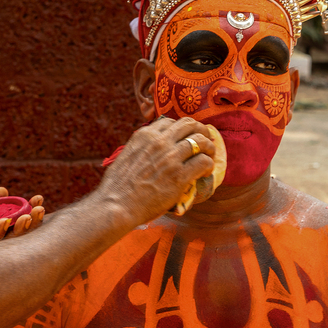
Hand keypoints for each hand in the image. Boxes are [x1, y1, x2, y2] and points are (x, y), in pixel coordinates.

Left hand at [0, 189, 45, 251]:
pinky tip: (5, 221)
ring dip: (19, 228)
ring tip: (29, 215)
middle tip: (41, 208)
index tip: (39, 199)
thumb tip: (5, 191)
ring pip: (6, 239)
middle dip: (30, 220)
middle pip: (15, 231)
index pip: (14, 218)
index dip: (28, 210)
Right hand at [98, 117, 215, 226]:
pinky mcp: (180, 176)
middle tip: (205, 140)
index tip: (186, 136)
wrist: (117, 205)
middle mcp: (159, 142)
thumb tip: (150, 150)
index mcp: (145, 135)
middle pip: (189, 124)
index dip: (182, 129)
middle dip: (201, 131)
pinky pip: (204, 162)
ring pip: (200, 141)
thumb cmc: (117, 186)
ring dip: (209, 148)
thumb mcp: (127, 156)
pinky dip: (209, 165)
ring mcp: (171, 158)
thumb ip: (142, 148)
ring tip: (209, 156)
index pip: (170, 121)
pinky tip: (205, 172)